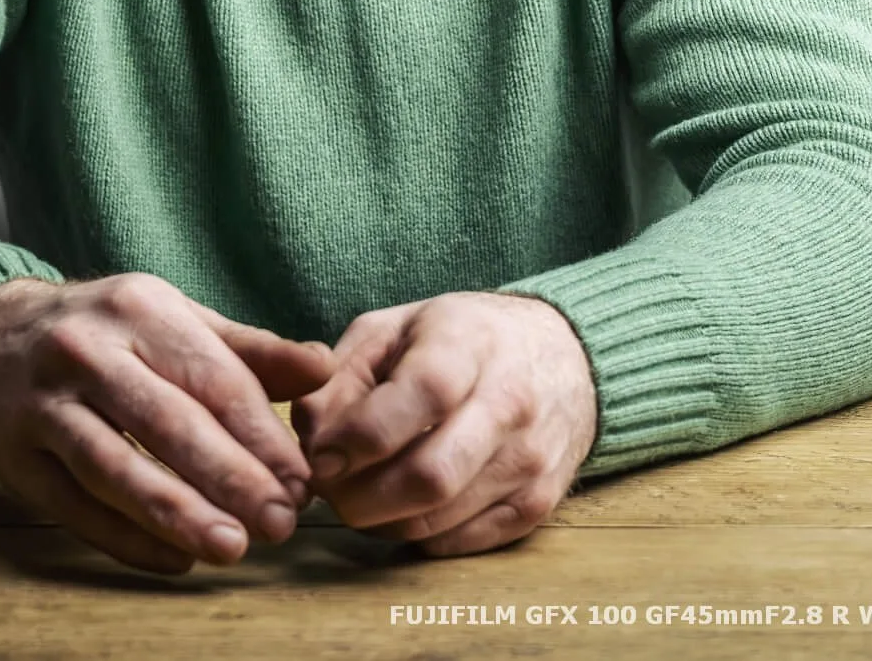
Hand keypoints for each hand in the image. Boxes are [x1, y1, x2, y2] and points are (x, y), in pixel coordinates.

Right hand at [0, 273, 336, 573]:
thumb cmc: (106, 333)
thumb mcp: (174, 320)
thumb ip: (249, 351)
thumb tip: (326, 366)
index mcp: (138, 309)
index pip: (211, 378)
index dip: (259, 435)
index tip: (301, 483)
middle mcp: (86, 350)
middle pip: (166, 422)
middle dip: (228, 477)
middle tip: (279, 523)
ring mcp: (44, 403)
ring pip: (114, 465)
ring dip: (176, 512)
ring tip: (229, 547)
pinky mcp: (15, 455)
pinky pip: (74, 505)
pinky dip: (124, 537)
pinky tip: (172, 558)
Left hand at [291, 290, 597, 556]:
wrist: (562, 358)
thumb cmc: (460, 340)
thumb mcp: (394, 328)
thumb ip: (341, 374)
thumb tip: (309, 434)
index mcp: (469, 345)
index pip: (421, 397)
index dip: (360, 435)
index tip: (320, 455)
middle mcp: (510, 405)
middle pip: (429, 476)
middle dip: (359, 496)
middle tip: (329, 489)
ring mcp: (530, 460)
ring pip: (439, 518)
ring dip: (380, 520)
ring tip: (358, 495)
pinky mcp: (538, 503)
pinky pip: (460, 542)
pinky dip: (416, 534)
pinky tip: (401, 506)